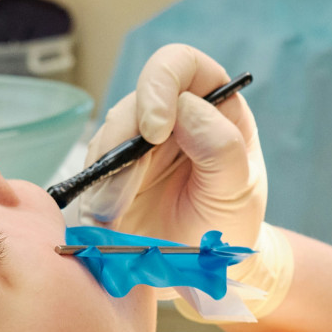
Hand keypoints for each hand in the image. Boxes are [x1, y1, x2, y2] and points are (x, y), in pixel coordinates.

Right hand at [79, 43, 265, 246]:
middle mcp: (174, 115)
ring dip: (107, 177)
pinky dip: (95, 193)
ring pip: (108, 135)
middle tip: (124, 190)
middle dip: (123, 146)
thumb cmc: (229, 222)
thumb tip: (185, 109)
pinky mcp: (113, 169)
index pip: (181, 64)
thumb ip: (221, 148)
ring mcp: (139, 140)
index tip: (155, 129)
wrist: (202, 267)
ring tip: (112, 217)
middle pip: (134, 102)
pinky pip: (93, 167)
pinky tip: (103, 219)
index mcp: (214, 106)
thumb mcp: (238, 189)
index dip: (161, 84)